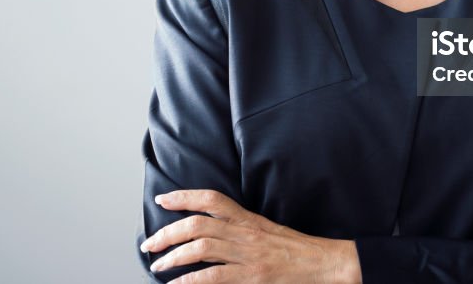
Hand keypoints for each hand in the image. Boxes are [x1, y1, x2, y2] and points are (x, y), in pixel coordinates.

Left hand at [141, 189, 360, 282]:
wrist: (323, 262)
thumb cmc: (294, 248)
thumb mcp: (265, 228)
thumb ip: (239, 227)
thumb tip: (208, 231)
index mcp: (247, 218)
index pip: (211, 199)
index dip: (184, 196)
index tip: (162, 199)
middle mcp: (244, 232)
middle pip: (196, 225)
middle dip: (167, 233)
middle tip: (149, 244)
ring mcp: (247, 255)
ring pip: (200, 249)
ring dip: (172, 257)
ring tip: (157, 266)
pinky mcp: (251, 276)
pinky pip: (213, 277)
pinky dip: (189, 282)